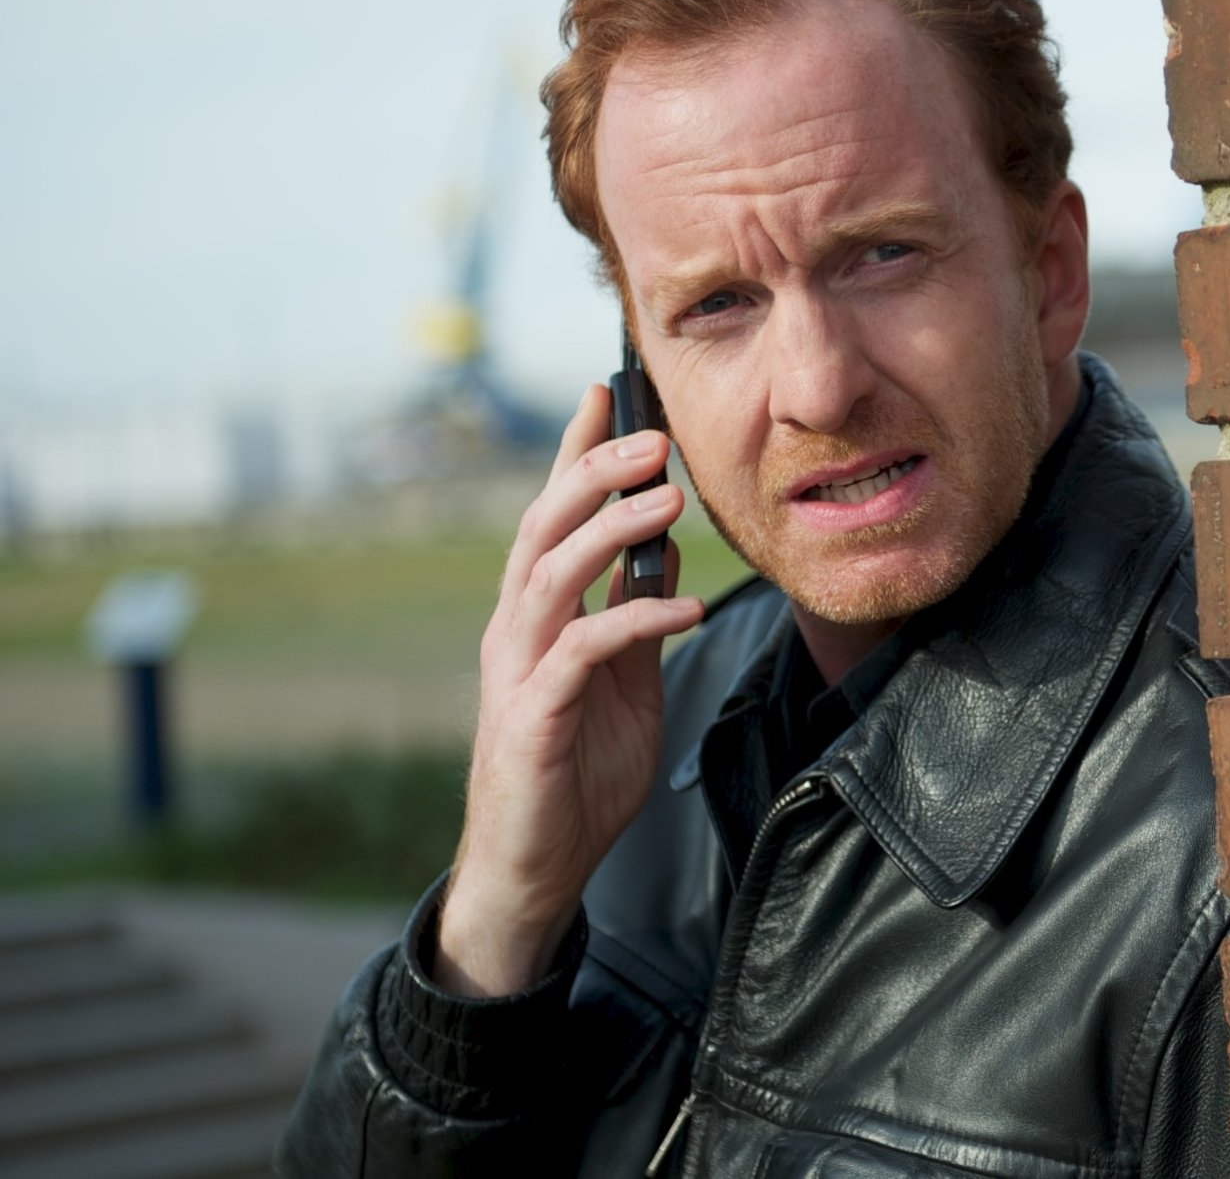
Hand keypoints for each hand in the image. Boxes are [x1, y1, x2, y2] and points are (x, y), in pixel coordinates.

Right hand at [433, 383, 705, 996]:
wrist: (537, 866)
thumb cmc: (578, 771)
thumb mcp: (624, 680)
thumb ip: (635, 613)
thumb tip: (664, 549)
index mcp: (536, 615)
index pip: (552, 515)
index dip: (576, 452)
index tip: (608, 391)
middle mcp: (516, 630)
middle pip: (543, 527)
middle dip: (594, 473)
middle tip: (654, 438)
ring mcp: (517, 672)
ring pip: (550, 575)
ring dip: (610, 531)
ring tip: (669, 502)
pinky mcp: (532, 719)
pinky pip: (583, 651)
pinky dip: (634, 619)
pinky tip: (685, 607)